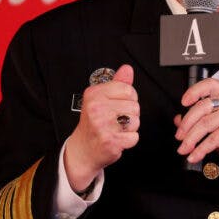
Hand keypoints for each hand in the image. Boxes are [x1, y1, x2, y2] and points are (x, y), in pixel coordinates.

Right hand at [65, 64, 139, 190]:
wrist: (83, 149)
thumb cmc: (94, 123)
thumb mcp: (101, 99)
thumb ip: (117, 83)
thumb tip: (127, 69)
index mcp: (94, 94)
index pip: (128, 89)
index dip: (128, 98)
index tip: (118, 105)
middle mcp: (97, 108)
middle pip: (134, 106)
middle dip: (130, 114)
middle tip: (115, 120)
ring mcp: (103, 125)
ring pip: (136, 121)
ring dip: (130, 128)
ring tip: (116, 129)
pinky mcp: (110, 141)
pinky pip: (134, 137)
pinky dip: (129, 140)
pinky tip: (117, 139)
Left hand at [175, 78, 218, 191]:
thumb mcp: (218, 127)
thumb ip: (199, 120)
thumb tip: (178, 120)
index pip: (208, 85)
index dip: (193, 92)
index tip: (183, 102)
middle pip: (201, 107)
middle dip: (186, 124)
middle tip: (179, 136)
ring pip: (204, 125)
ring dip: (190, 140)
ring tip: (184, 149)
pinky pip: (211, 139)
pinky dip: (200, 150)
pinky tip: (194, 156)